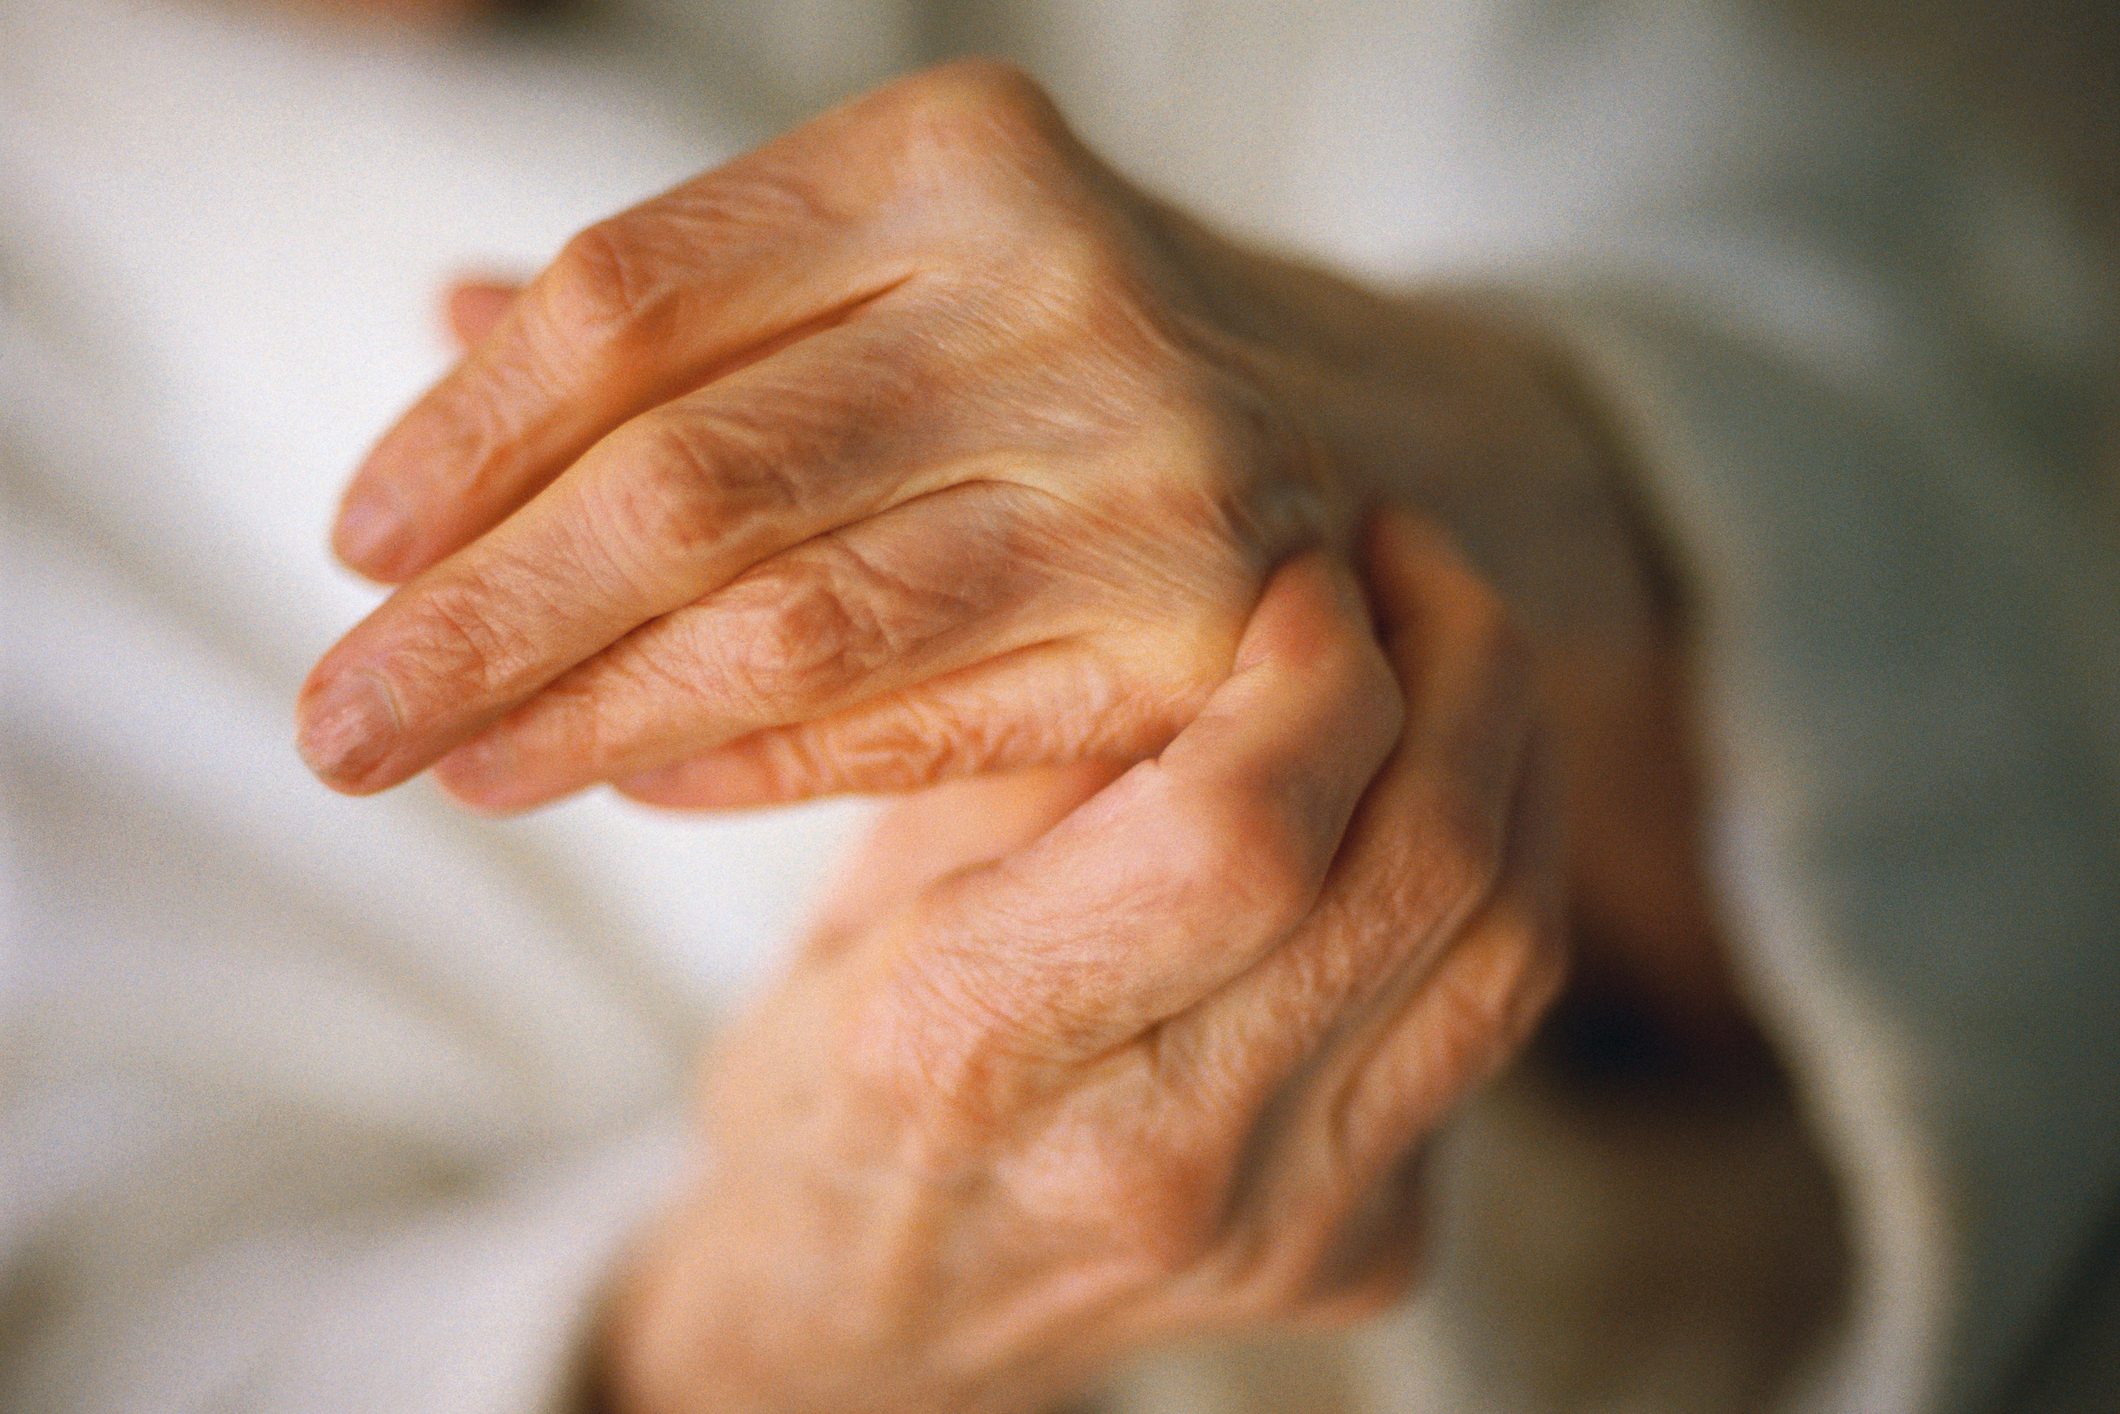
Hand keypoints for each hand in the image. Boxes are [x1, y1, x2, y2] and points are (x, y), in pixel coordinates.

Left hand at [296, 60, 1646, 814]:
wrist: (1400, 443)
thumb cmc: (1090, 363)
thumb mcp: (911, 270)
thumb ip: (700, 307)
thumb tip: (431, 321)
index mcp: (956, 151)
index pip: (634, 291)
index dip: (465, 429)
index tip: (354, 542)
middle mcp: (1066, 284)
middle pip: (687, 467)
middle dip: (478, 611)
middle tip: (331, 720)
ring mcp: (1156, 463)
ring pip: (788, 615)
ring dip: (585, 712)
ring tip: (442, 770)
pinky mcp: (1215, 638)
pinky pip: (921, 718)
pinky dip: (755, 762)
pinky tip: (634, 783)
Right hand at [597, 517, 1565, 1413]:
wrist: (857, 1327)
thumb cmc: (827, 1082)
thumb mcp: (857, 896)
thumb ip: (1030, 758)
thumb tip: (1216, 581)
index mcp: (969, 1053)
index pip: (1240, 831)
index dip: (1316, 662)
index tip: (1304, 557)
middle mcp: (1151, 1161)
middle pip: (1420, 872)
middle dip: (1455, 665)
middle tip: (1407, 556)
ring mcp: (1280, 1229)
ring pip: (1504, 947)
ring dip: (1511, 758)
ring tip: (1447, 646)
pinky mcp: (1360, 1254)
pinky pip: (1489, 1021)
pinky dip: (1492, 872)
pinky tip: (1433, 787)